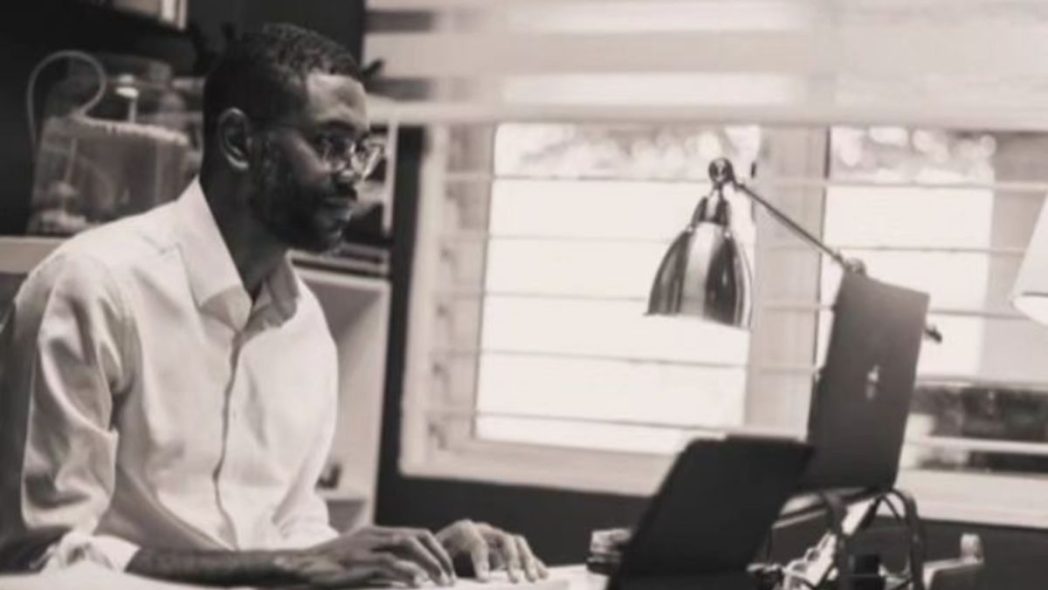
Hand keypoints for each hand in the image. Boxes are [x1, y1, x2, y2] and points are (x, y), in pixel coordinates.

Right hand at [284, 525, 455, 587]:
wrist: (300, 567)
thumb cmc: (329, 568)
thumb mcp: (358, 559)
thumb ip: (381, 561)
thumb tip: (410, 574)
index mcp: (376, 532)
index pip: (416, 534)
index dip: (435, 549)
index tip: (446, 567)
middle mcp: (374, 535)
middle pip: (417, 537)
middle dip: (438, 555)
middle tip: (450, 576)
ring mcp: (367, 545)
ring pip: (409, 546)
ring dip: (429, 563)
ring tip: (441, 580)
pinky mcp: (359, 560)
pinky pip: (390, 563)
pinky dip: (408, 572)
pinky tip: (418, 583)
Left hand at [437, 520, 547, 582]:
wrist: (439, 549)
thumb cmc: (435, 557)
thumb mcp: (433, 561)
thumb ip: (439, 569)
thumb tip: (442, 581)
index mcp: (463, 531)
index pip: (477, 542)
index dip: (481, 560)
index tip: (484, 580)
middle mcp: (484, 531)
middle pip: (503, 539)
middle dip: (510, 560)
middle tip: (514, 580)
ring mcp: (497, 538)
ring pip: (517, 543)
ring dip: (527, 560)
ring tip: (532, 579)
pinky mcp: (507, 549)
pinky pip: (524, 552)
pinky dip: (534, 562)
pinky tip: (543, 575)